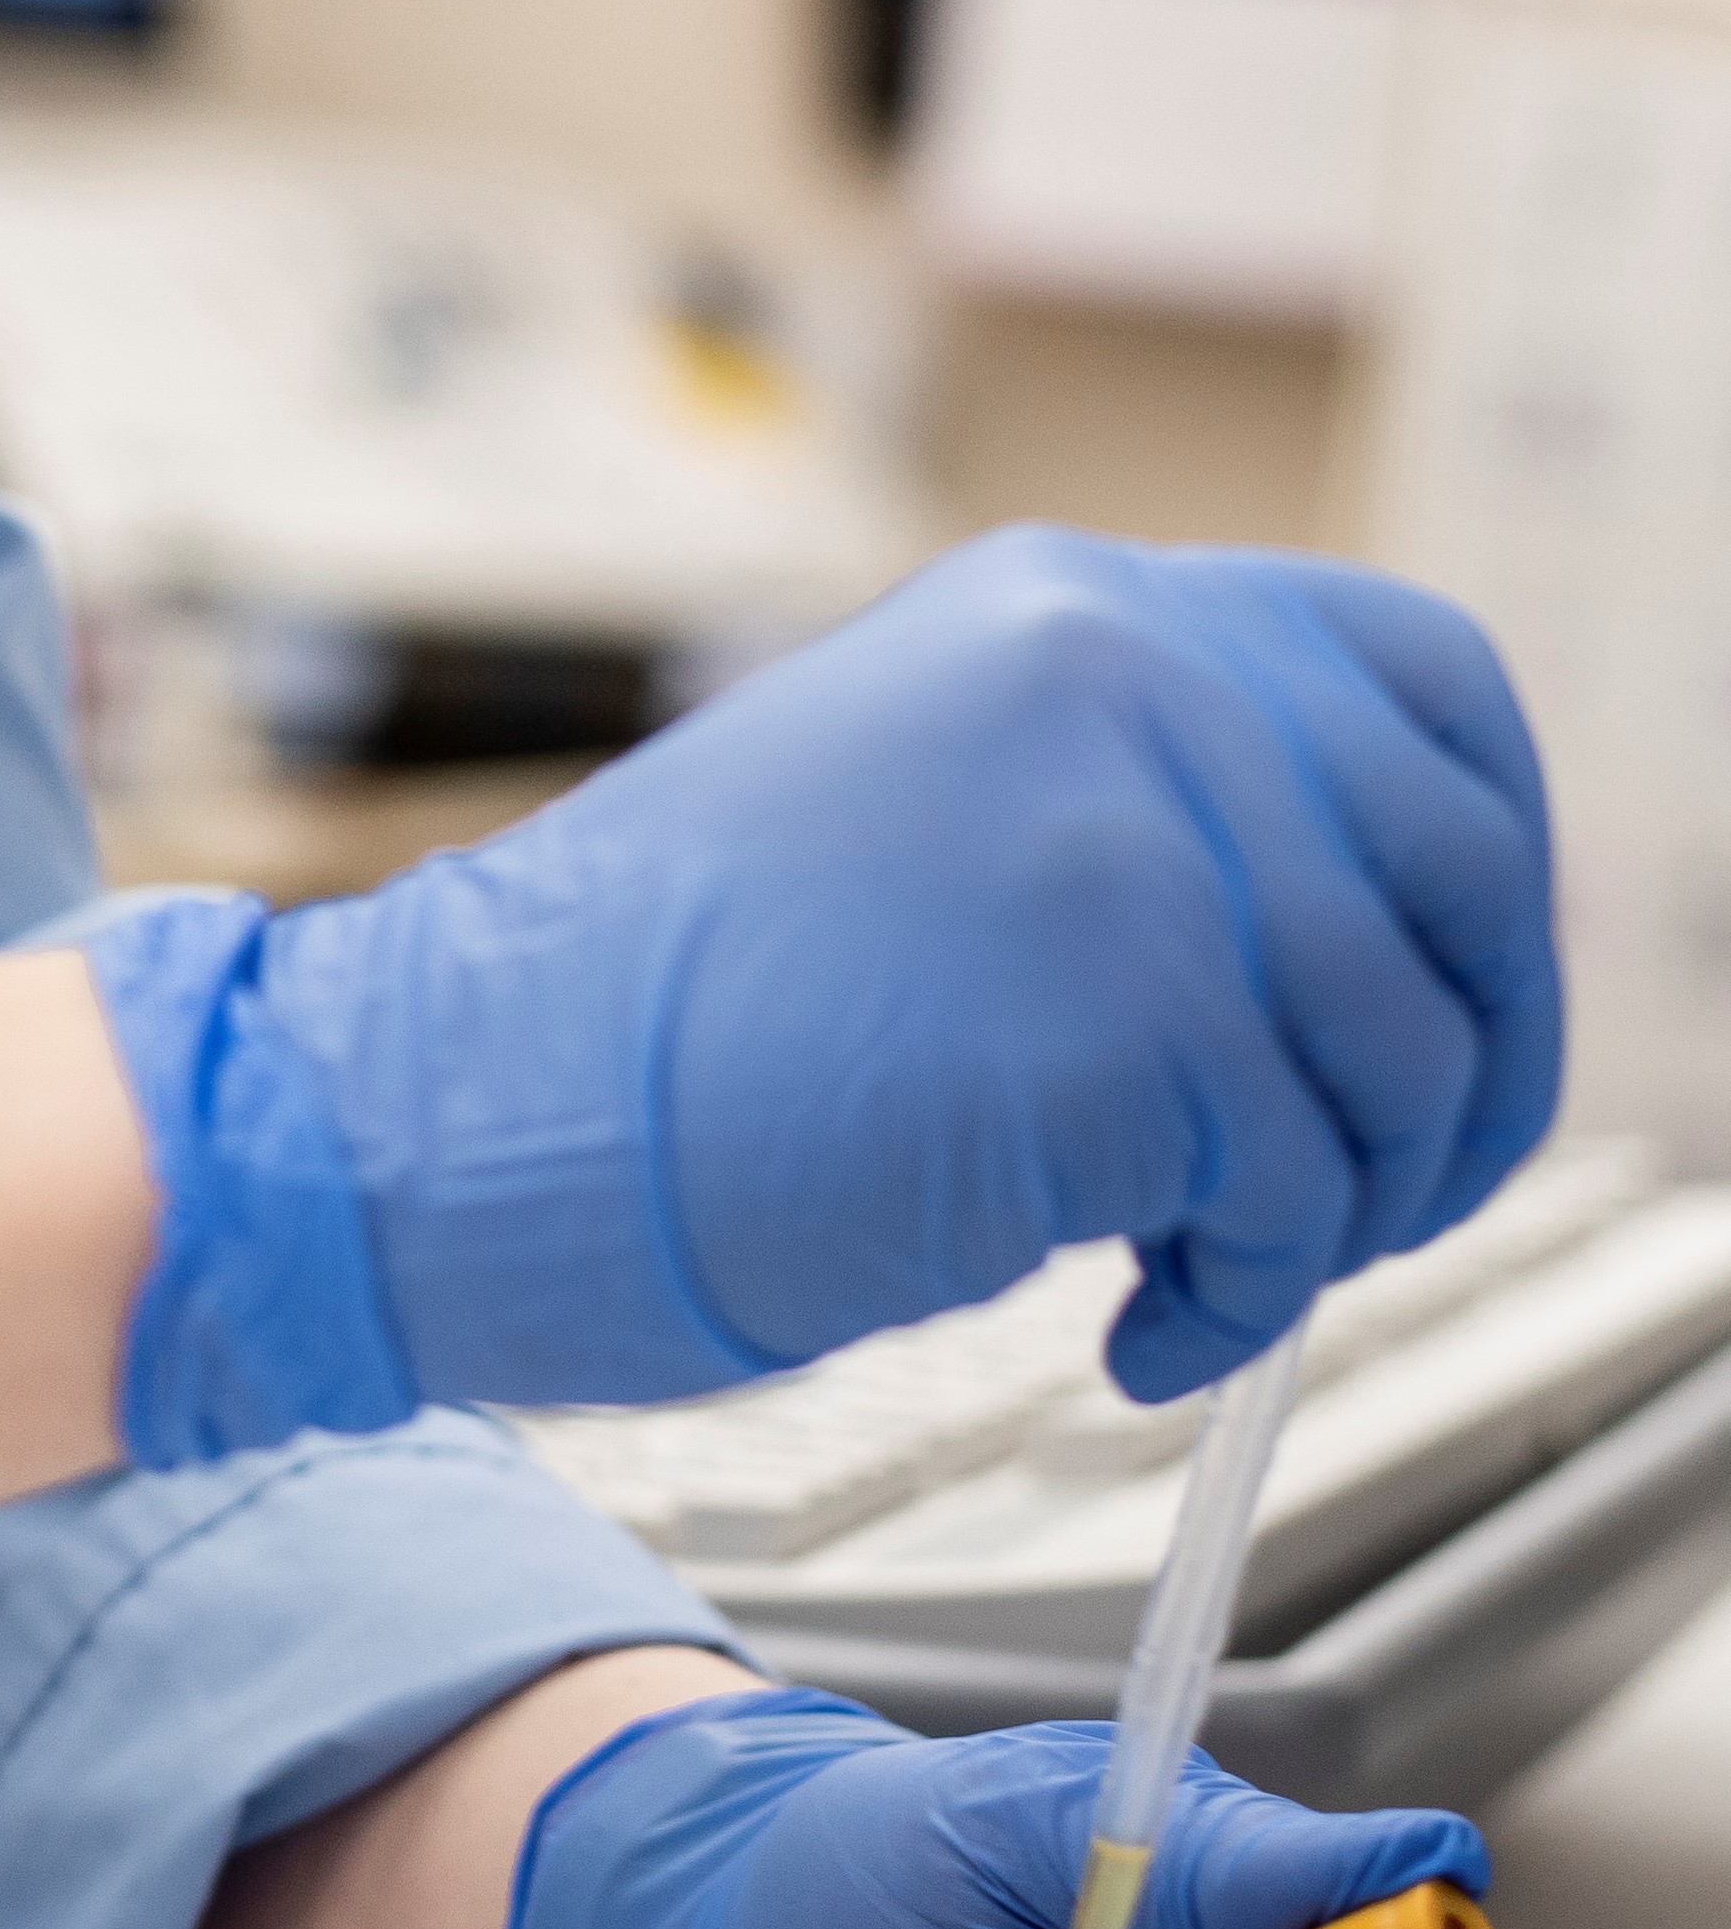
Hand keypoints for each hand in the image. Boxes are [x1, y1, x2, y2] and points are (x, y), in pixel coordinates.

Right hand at [87, 525, 1559, 1453]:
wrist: (448, 1109)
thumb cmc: (644, 1024)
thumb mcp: (922, 817)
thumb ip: (1131, 814)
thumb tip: (1362, 949)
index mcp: (1062, 604)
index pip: (1419, 679)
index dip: (1480, 866)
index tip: (1436, 1010)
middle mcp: (1115, 662)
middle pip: (1465, 871)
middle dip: (1451, 1079)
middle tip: (1350, 1205)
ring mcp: (1126, 819)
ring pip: (1399, 1049)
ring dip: (1326, 1213)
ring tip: (1180, 1271)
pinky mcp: (1123, 998)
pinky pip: (1301, 1187)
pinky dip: (1242, 1295)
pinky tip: (1117, 1324)